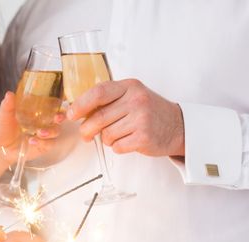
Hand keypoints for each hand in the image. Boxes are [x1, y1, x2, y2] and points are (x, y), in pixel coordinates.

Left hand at [0, 92, 62, 168]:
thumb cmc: (1, 128)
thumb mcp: (3, 115)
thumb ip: (8, 105)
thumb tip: (9, 94)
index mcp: (35, 111)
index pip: (51, 104)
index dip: (57, 102)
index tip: (59, 101)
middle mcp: (42, 121)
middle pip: (58, 117)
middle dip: (61, 117)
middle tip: (57, 118)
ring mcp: (44, 134)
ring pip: (56, 131)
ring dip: (50, 131)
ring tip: (40, 132)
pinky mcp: (43, 146)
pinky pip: (49, 144)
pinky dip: (43, 142)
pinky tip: (32, 141)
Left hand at [67, 79, 184, 155]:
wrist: (178, 126)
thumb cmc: (150, 111)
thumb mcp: (132, 96)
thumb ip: (109, 99)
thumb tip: (78, 111)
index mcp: (130, 87)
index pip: (98, 93)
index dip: (80, 104)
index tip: (70, 114)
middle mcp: (136, 100)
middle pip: (98, 117)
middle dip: (86, 129)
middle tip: (85, 134)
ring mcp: (141, 119)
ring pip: (106, 134)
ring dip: (106, 139)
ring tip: (117, 135)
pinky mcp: (144, 137)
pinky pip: (117, 146)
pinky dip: (117, 147)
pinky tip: (127, 141)